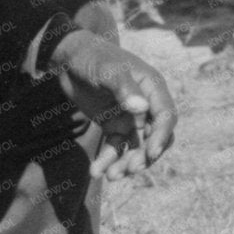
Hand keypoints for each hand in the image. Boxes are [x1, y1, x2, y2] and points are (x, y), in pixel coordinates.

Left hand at [50, 30, 176, 179]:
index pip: (166, 116)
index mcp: (152, 88)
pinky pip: (116, 147)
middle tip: (129, 169)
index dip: (161, 136)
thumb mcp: (108, 70)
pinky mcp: (114, 126)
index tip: (151, 153)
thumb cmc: (92, 57)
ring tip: (111, 176)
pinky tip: (96, 171)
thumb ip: (124, 88)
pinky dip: (108, 160)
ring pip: (136, 147)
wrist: (68, 59)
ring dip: (126, 163)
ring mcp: (130, 117)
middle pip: (154, 137)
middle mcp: (146, 105)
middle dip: (144, 156)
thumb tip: (141, 109)